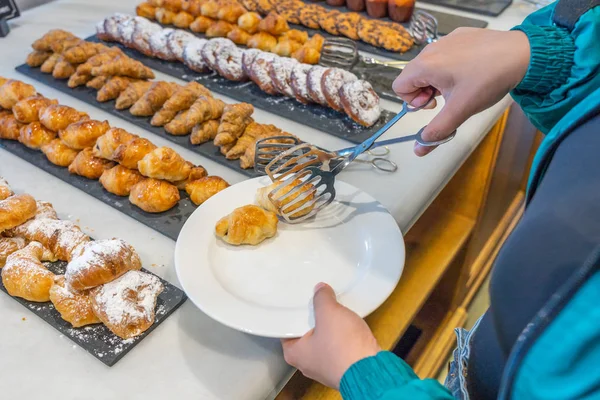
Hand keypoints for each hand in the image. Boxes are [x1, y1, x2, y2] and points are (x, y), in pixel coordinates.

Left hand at [281, 283, 379, 388]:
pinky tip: (346, 323)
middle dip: (313, 317)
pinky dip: (341, 336)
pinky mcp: (342, 368)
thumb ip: (321, 298)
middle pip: (305, 333)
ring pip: (323, 340)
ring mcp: (325, 368)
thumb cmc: (342, 344)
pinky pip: (338, 346)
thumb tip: (319, 289)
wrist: (371, 371)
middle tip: (316, 298)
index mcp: (294, 353)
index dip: (293, 311)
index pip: (287, 328)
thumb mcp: (329, 312)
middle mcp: (306, 364)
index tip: (299, 298)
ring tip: (333, 306)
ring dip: (329, 326)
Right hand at [393, 28, 529, 155]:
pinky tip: (472, 70)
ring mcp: (446, 39)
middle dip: (426, 91)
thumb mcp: (460, 111)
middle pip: (413, 76)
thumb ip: (436, 131)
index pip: (400, 87)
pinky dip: (452, 65)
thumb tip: (418, 149)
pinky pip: (446, 53)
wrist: (522, 54)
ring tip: (462, 85)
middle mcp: (432, 49)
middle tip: (448, 97)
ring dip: (439, 79)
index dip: (414, 101)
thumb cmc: (488, 80)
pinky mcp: (461, 35)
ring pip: (430, 65)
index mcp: (426, 66)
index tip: (435, 103)